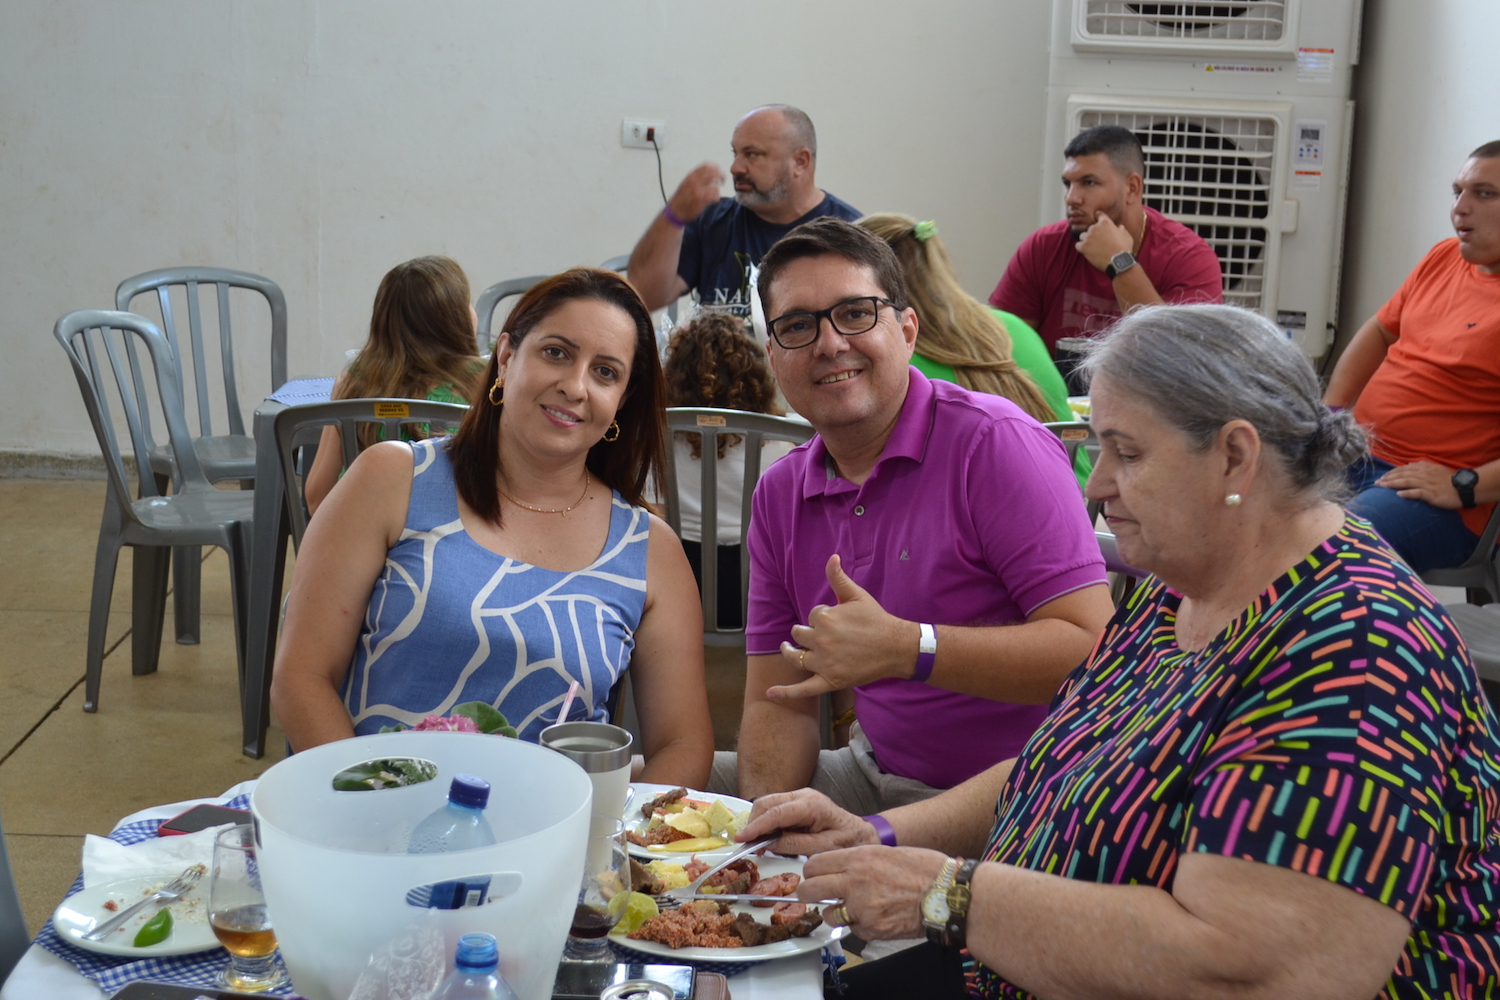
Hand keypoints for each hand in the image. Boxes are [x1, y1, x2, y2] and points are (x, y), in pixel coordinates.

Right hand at [668, 163, 725, 222]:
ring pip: (715, 184)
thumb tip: (709, 171)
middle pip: (713, 173)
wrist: (675, 211)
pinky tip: (714, 200)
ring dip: (718, 189)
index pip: (706, 166)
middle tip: (722, 180)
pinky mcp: (701, 200)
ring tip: (715, 193)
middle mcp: (694, 181)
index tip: (719, 171)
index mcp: (691, 176)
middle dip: (721, 176)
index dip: (716, 167)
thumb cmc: (681, 198)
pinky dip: (717, 197)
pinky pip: (714, 195)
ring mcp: (698, 190)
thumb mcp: (686, 182)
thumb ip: (696, 176)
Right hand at [736, 788, 876, 856]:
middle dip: (753, 823)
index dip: (756, 826)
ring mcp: (799, 796)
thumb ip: (796, 845)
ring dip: (758, 822)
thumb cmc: (847, 842)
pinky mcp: (797, 802)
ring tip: (759, 844)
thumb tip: (771, 843)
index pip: (776, 813)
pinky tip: (768, 837)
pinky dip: (766, 821)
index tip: (742, 839)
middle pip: (766, 803)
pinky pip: (774, 808)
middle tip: (749, 846)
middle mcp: (803, 795)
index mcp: (811, 805)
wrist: (861, 834)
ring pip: (767, 804)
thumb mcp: (823, 848)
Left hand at [769, 555, 915, 700]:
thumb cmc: (877, 620)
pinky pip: (803, 689)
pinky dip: (786, 692)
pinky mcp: (830, 681)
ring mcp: (824, 663)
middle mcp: (821, 641)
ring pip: (796, 657)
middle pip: (800, 635)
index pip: (812, 616)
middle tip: (818, 634)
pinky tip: (771, 693)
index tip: (837, 620)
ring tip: (787, 649)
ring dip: (789, 652)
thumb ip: (838, 578)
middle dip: (806, 633)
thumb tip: (832, 557)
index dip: (822, 616)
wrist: (896, 647)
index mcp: (825, 618)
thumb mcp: (857, 595)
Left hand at [800, 846, 948, 940]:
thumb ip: (858, 860)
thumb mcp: (885, 852)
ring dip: (836, 913)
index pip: (815, 864)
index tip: (813, 875)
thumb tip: (839, 867)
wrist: (946, 894)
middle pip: (810, 890)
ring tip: (852, 908)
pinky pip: (854, 929)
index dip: (811, 871)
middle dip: (808, 893)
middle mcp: (855, 883)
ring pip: (829, 915)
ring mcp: (862, 908)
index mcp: (858, 858)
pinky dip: (860, 925)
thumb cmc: (923, 869)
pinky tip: (875, 916)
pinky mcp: (871, 929)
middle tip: (813, 894)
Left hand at [1075, 211, 1134, 271]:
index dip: (1098, 217)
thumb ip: (1122, 230)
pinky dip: (1081, 248)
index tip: (1097, 218)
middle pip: (1090, 228)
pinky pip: (1078, 245)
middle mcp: (1095, 227)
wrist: (1119, 262)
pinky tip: (1087, 252)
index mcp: (1105, 222)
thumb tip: (1120, 227)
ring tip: (1094, 248)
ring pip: (1083, 236)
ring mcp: (1088, 237)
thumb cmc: (1124, 249)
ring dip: (1086, 241)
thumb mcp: (1127, 236)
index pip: (1098, 215)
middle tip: (1099, 242)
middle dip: (1094, 234)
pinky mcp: (1083, 247)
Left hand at [1375, 461, 1461, 508]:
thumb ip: (1422, 466)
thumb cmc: (1449, 479)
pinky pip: (1418, 493)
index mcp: (1425, 468)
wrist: (1464, 487)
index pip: (1404, 469)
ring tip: (1382, 486)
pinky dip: (1408, 493)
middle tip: (1377, 483)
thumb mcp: (1435, 468)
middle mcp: (1424, 475)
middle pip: (1403, 475)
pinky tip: (1398, 494)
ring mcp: (1428, 484)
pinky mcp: (1432, 494)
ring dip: (1393, 484)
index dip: (1392, 472)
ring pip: (1407, 482)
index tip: (1382, 476)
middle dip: (1388, 478)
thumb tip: (1408, 463)